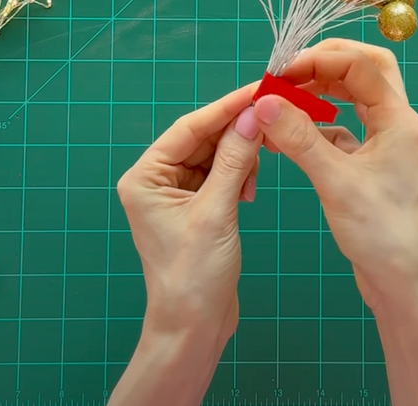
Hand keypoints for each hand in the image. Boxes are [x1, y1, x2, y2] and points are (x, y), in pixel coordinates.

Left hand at [110, 83, 261, 405]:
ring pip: (213, 155)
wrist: (193, 327)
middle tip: (272, 115)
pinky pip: (219, 175)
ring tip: (262, 160)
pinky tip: (250, 185)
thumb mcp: (217, 212)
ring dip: (240, 155)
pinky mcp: (195, 209)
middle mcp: (155, 181)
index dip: (226, 107)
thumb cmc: (193, 278)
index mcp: (145, 178)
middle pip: (201, 138)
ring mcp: (175, 196)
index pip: (189, 128)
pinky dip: (238, 174)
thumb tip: (254, 116)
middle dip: (236, 130)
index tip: (259, 90)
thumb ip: (235, 161)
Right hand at [254, 40, 417, 308]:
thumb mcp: (335, 181)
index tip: (281, 73)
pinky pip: (344, 131)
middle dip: (325, 64)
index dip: (319, 60)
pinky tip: (290, 136)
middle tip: (288, 73)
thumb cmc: (381, 233)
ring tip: (282, 101)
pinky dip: (317, 126)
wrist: (404, 281)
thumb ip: (300, 138)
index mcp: (398, 120)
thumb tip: (264, 102)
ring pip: (353, 100)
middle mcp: (395, 124)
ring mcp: (384, 145)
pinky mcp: (370, 166)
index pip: (360, 66)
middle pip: (364, 71)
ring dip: (320, 94)